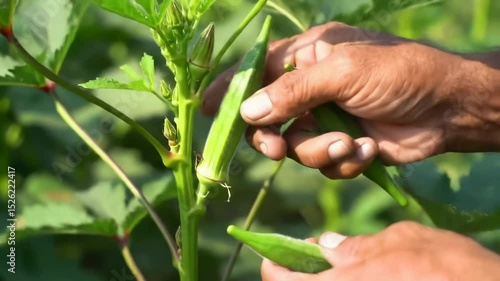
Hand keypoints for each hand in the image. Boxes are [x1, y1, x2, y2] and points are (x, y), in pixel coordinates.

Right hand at [202, 22, 499, 178]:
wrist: (447, 108)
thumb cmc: (398, 74)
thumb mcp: (343, 72)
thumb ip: (292, 92)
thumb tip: (247, 112)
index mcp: (306, 56)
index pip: (255, 71)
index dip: (228, 90)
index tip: (204, 110)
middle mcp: (310, 88)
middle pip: (267, 118)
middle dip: (272, 137)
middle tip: (276, 149)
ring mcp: (325, 118)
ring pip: (295, 147)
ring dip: (320, 150)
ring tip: (349, 142)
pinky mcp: (341, 145)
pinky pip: (323, 163)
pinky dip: (343, 161)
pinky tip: (368, 148)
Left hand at [261, 221, 499, 280]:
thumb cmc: (445, 268)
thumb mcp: (401, 242)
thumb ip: (358, 247)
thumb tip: (327, 246)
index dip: (274, 266)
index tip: (273, 255)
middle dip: (302, 275)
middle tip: (312, 257)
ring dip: (326, 278)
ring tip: (339, 264)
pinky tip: (364, 275)